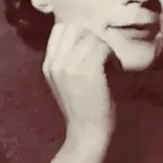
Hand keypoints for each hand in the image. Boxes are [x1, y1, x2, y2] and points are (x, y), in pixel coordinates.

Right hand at [42, 23, 115, 162]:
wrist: (87, 133)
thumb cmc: (82, 109)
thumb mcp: (64, 82)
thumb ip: (67, 60)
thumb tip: (85, 36)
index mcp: (48, 64)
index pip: (60, 29)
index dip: (79, 34)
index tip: (90, 49)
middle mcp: (56, 62)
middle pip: (76, 29)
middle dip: (92, 38)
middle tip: (102, 56)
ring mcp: (70, 65)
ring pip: (92, 37)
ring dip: (105, 48)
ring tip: (109, 64)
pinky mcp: (88, 70)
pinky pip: (103, 47)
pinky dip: (113, 56)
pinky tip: (114, 69)